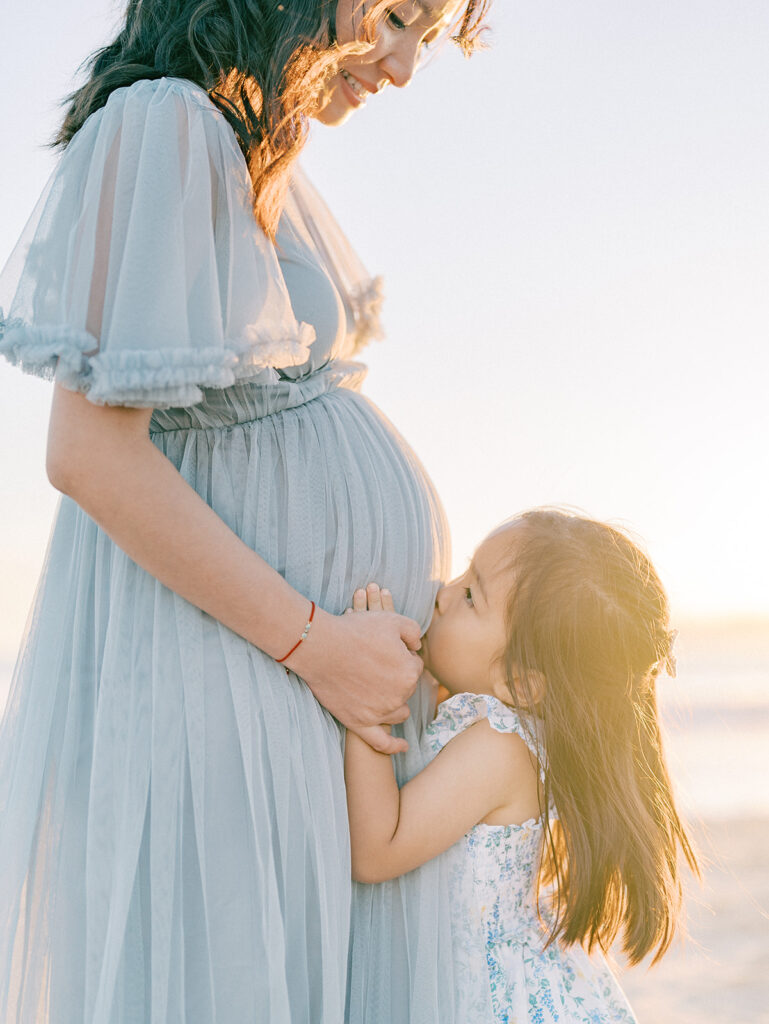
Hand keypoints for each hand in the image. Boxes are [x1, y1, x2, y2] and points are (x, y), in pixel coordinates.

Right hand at [284, 585, 422, 754]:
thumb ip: (414, 632)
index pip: (415, 666)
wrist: (320, 646)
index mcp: (410, 672)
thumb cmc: (355, 630)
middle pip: (407, 689)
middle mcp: (399, 696)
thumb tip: (417, 647)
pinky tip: (403, 747)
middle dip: (397, 677)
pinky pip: (382, 743)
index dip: (402, 655)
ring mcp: (379, 713)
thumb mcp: (392, 620)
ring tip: (379, 689)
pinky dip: (394, 747)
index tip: (385, 649)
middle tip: (375, 662)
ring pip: (399, 712)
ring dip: (396, 703)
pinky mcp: (359, 723)